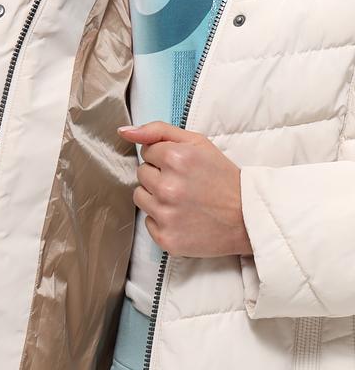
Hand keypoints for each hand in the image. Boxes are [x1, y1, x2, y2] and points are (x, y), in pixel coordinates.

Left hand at [117, 120, 251, 257]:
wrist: (247, 218)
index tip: (184, 167)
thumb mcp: (198, 143)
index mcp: (177, 158)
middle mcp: (168, 187)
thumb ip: (159, 131)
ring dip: (156, 197)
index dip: (166, 158)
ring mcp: (165, 215)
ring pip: (139, 197)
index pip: (147, 152)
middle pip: (141, 174)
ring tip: (182, 200)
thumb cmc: (222, 178)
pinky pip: (147, 222)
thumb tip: (123, 131)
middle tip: (185, 184)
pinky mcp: (165, 238)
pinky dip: (162, 220)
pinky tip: (182, 217)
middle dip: (159, 176)